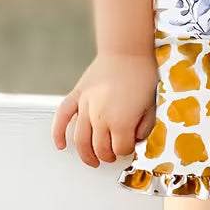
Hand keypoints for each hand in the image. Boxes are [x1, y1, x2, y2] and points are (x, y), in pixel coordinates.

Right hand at [51, 51, 158, 167]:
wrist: (127, 49)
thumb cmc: (142, 73)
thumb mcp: (152, 105)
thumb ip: (144, 127)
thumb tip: (135, 140)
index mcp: (121, 122)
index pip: (120, 149)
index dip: (127, 150)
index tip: (130, 144)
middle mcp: (101, 117)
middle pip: (100, 148)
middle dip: (108, 155)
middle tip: (113, 155)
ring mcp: (86, 106)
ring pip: (81, 140)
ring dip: (86, 154)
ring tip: (93, 160)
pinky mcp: (78, 95)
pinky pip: (63, 117)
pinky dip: (58, 133)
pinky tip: (61, 145)